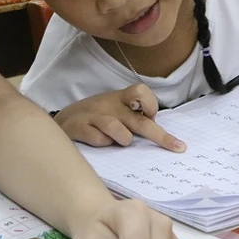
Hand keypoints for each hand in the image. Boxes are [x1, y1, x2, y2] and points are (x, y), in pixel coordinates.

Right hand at [53, 85, 185, 151]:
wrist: (61, 122)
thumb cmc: (94, 118)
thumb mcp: (114, 110)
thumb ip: (132, 118)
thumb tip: (157, 132)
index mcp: (119, 99)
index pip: (140, 91)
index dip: (150, 104)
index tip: (152, 117)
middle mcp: (109, 105)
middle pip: (138, 120)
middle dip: (160, 136)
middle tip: (176, 147)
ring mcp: (93, 116)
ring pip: (117, 129)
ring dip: (124, 139)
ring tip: (120, 142)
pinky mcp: (79, 127)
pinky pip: (98, 139)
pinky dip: (102, 143)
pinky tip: (99, 143)